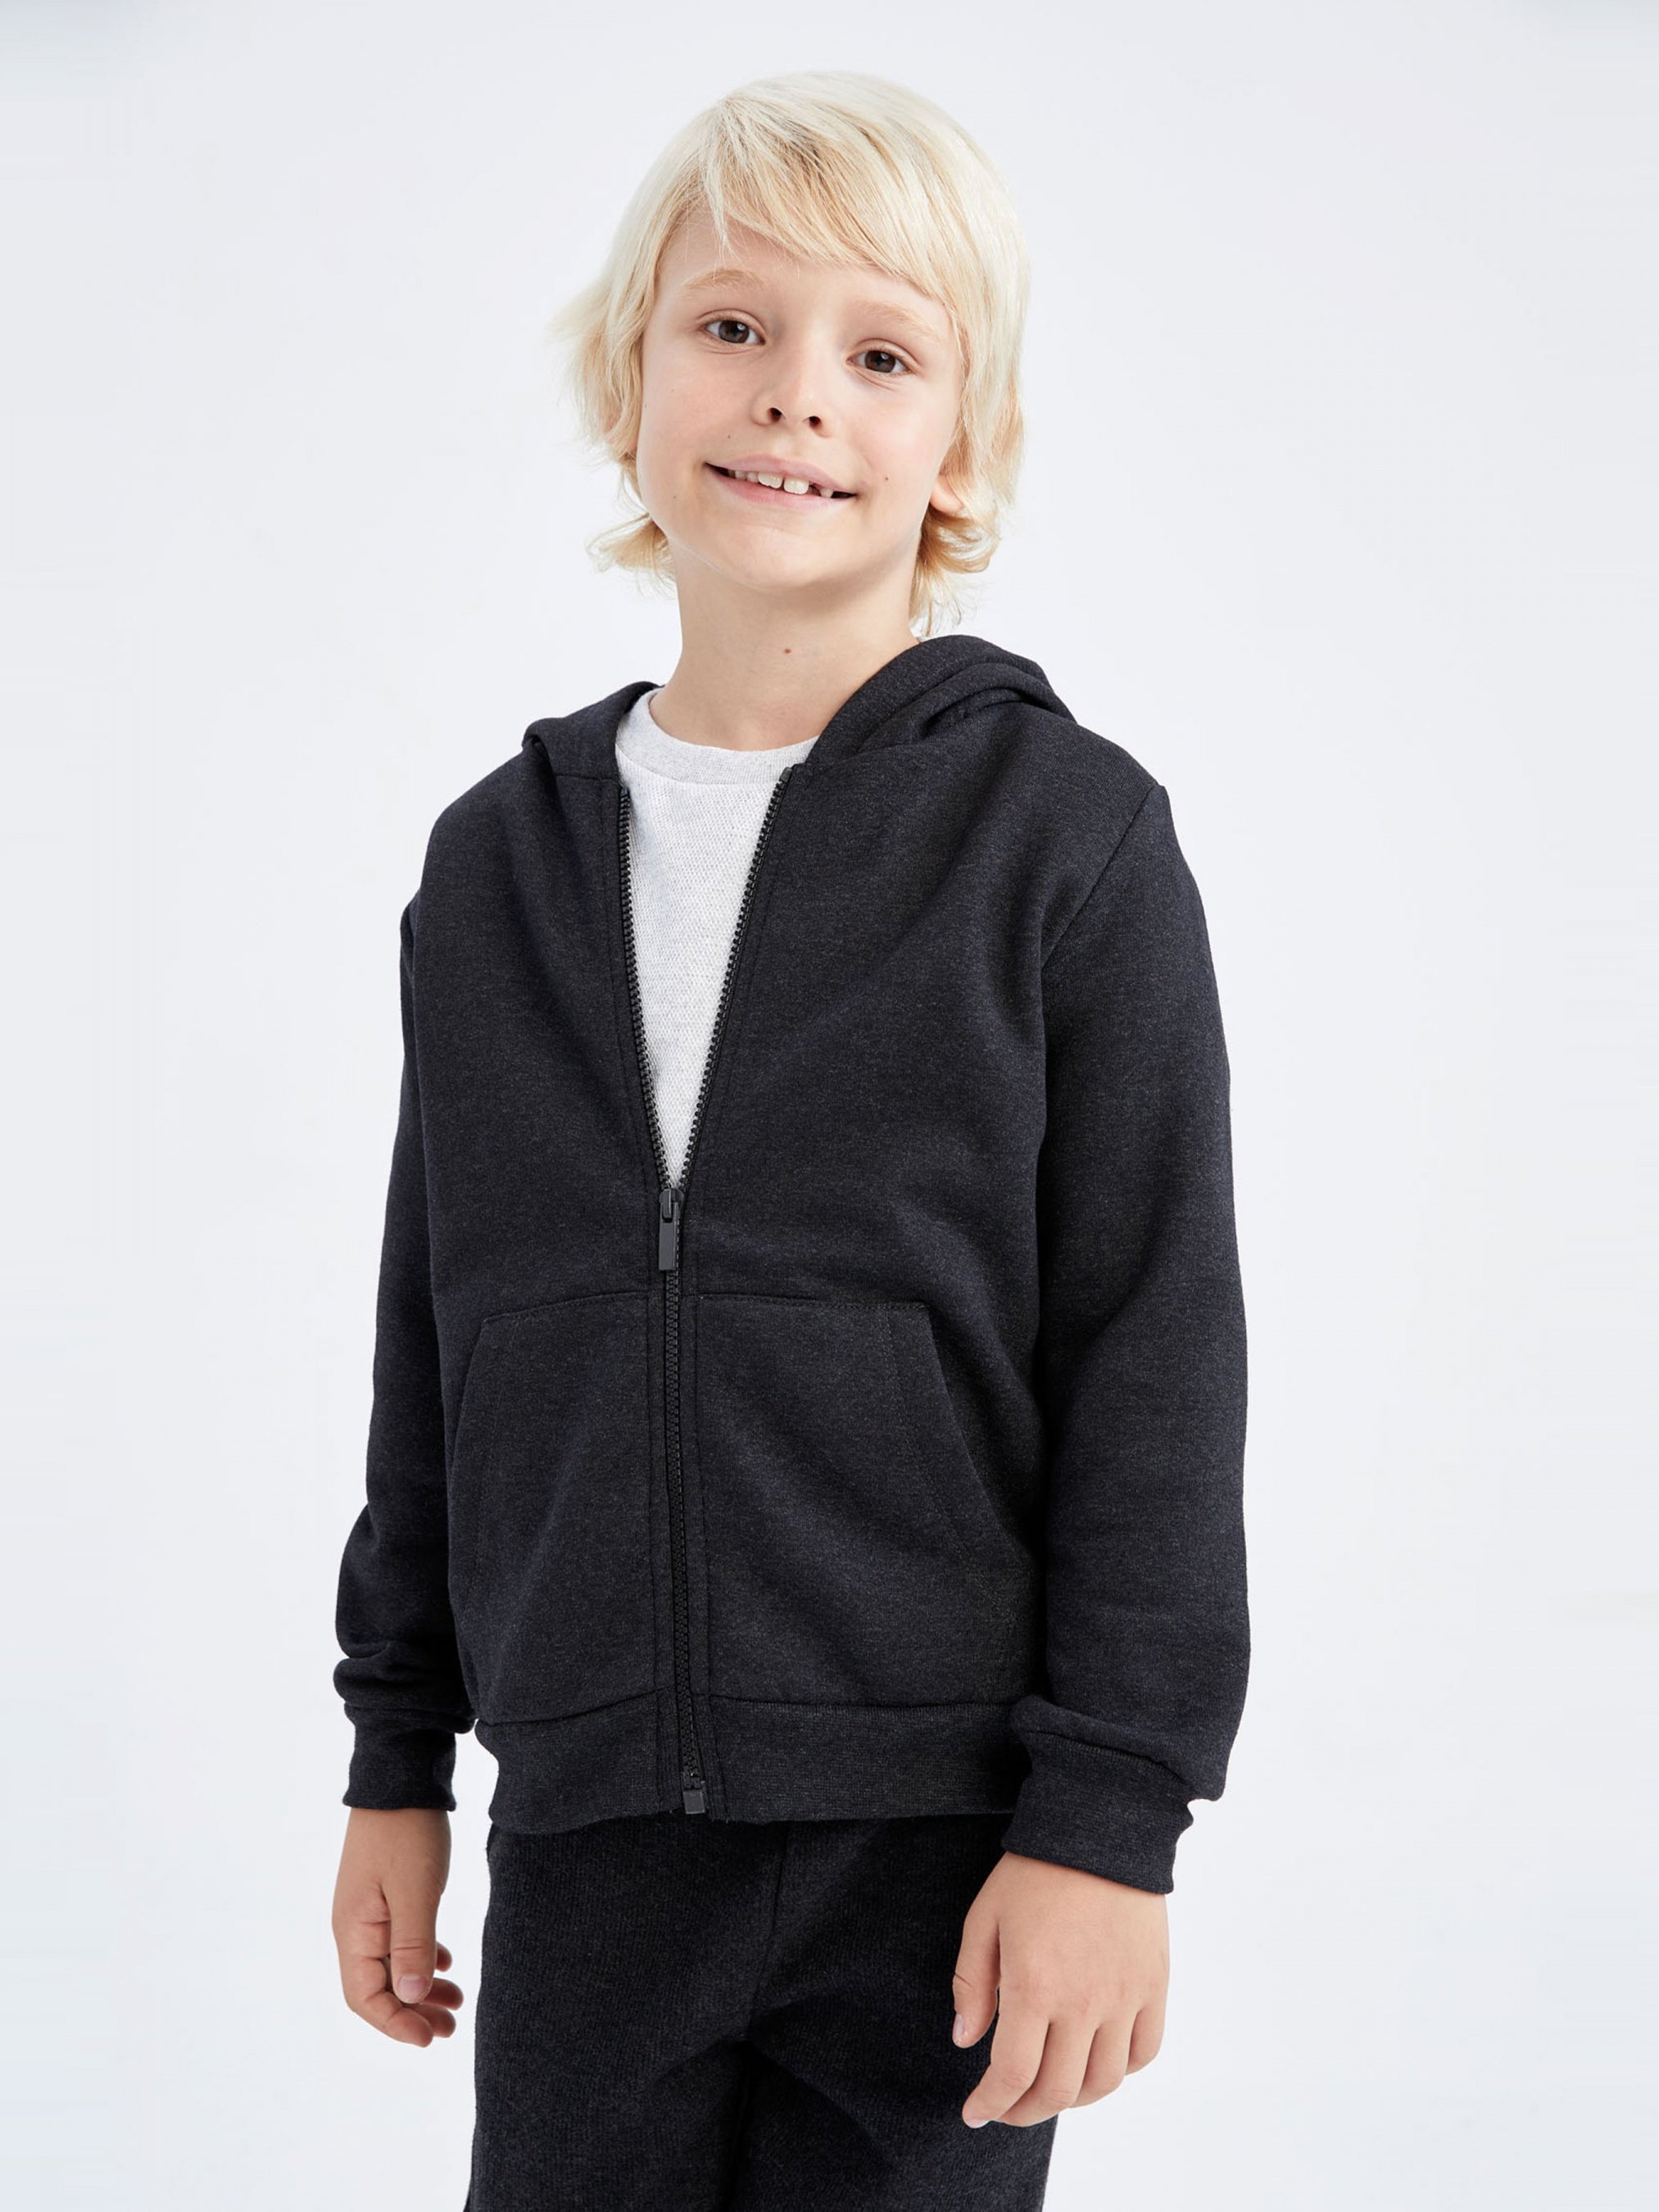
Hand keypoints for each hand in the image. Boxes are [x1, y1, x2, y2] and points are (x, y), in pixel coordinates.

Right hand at [332, 1807, 465, 2045]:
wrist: (402, 1775)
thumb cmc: (407, 1831)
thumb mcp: (415, 1890)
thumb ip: (413, 1945)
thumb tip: (411, 1999)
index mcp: (354, 1930)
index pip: (364, 1997)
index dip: (394, 2024)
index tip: (428, 2039)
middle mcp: (355, 1926)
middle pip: (378, 1988)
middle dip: (412, 2014)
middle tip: (451, 2029)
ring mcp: (370, 1911)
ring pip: (392, 1966)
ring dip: (421, 1989)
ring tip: (457, 2003)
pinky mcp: (387, 1895)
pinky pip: (400, 1941)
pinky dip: (422, 1958)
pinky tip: (446, 1964)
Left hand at [951, 1850, 1167, 2126]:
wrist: (1100, 1828)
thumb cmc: (1034, 1871)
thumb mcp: (985, 1918)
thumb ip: (971, 1984)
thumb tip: (964, 2041)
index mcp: (1034, 1985)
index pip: (1012, 2073)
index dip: (990, 2104)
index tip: (974, 2112)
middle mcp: (1083, 2002)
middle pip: (1058, 2091)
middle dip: (1024, 2111)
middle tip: (1006, 2106)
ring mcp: (1124, 1997)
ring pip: (1103, 2082)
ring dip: (1072, 2099)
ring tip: (1049, 2088)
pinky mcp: (1154, 1986)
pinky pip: (1144, 2052)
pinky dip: (1119, 2071)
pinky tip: (1094, 2062)